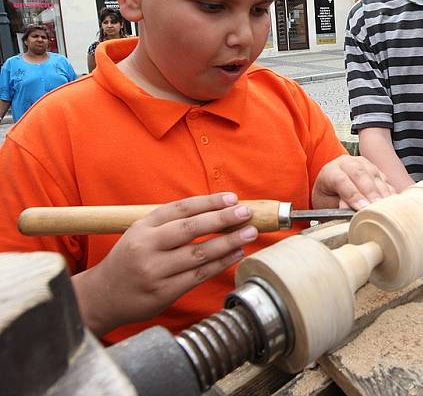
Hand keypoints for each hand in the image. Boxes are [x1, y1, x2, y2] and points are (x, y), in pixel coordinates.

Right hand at [72, 192, 257, 336]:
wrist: (102, 296)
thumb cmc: (130, 260)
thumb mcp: (141, 234)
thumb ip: (171, 223)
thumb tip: (216, 211)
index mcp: (142, 227)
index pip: (180, 209)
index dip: (208, 202)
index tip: (232, 198)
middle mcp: (146, 247)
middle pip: (190, 228)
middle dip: (222, 219)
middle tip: (246, 212)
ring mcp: (154, 271)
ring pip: (198, 254)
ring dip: (228, 242)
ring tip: (249, 233)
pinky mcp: (163, 292)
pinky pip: (198, 276)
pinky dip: (220, 264)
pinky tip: (235, 254)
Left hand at [312, 155, 395, 209]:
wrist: (334, 189)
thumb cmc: (330, 199)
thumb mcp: (328, 204)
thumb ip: (338, 204)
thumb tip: (349, 209)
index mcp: (330, 171)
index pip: (340, 179)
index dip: (352, 194)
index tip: (361, 208)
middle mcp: (347, 163)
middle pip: (359, 173)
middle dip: (369, 192)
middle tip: (375, 207)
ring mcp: (363, 164)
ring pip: (374, 174)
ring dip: (381, 192)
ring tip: (385, 207)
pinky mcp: (376, 170)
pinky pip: (385, 180)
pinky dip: (388, 191)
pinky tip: (390, 203)